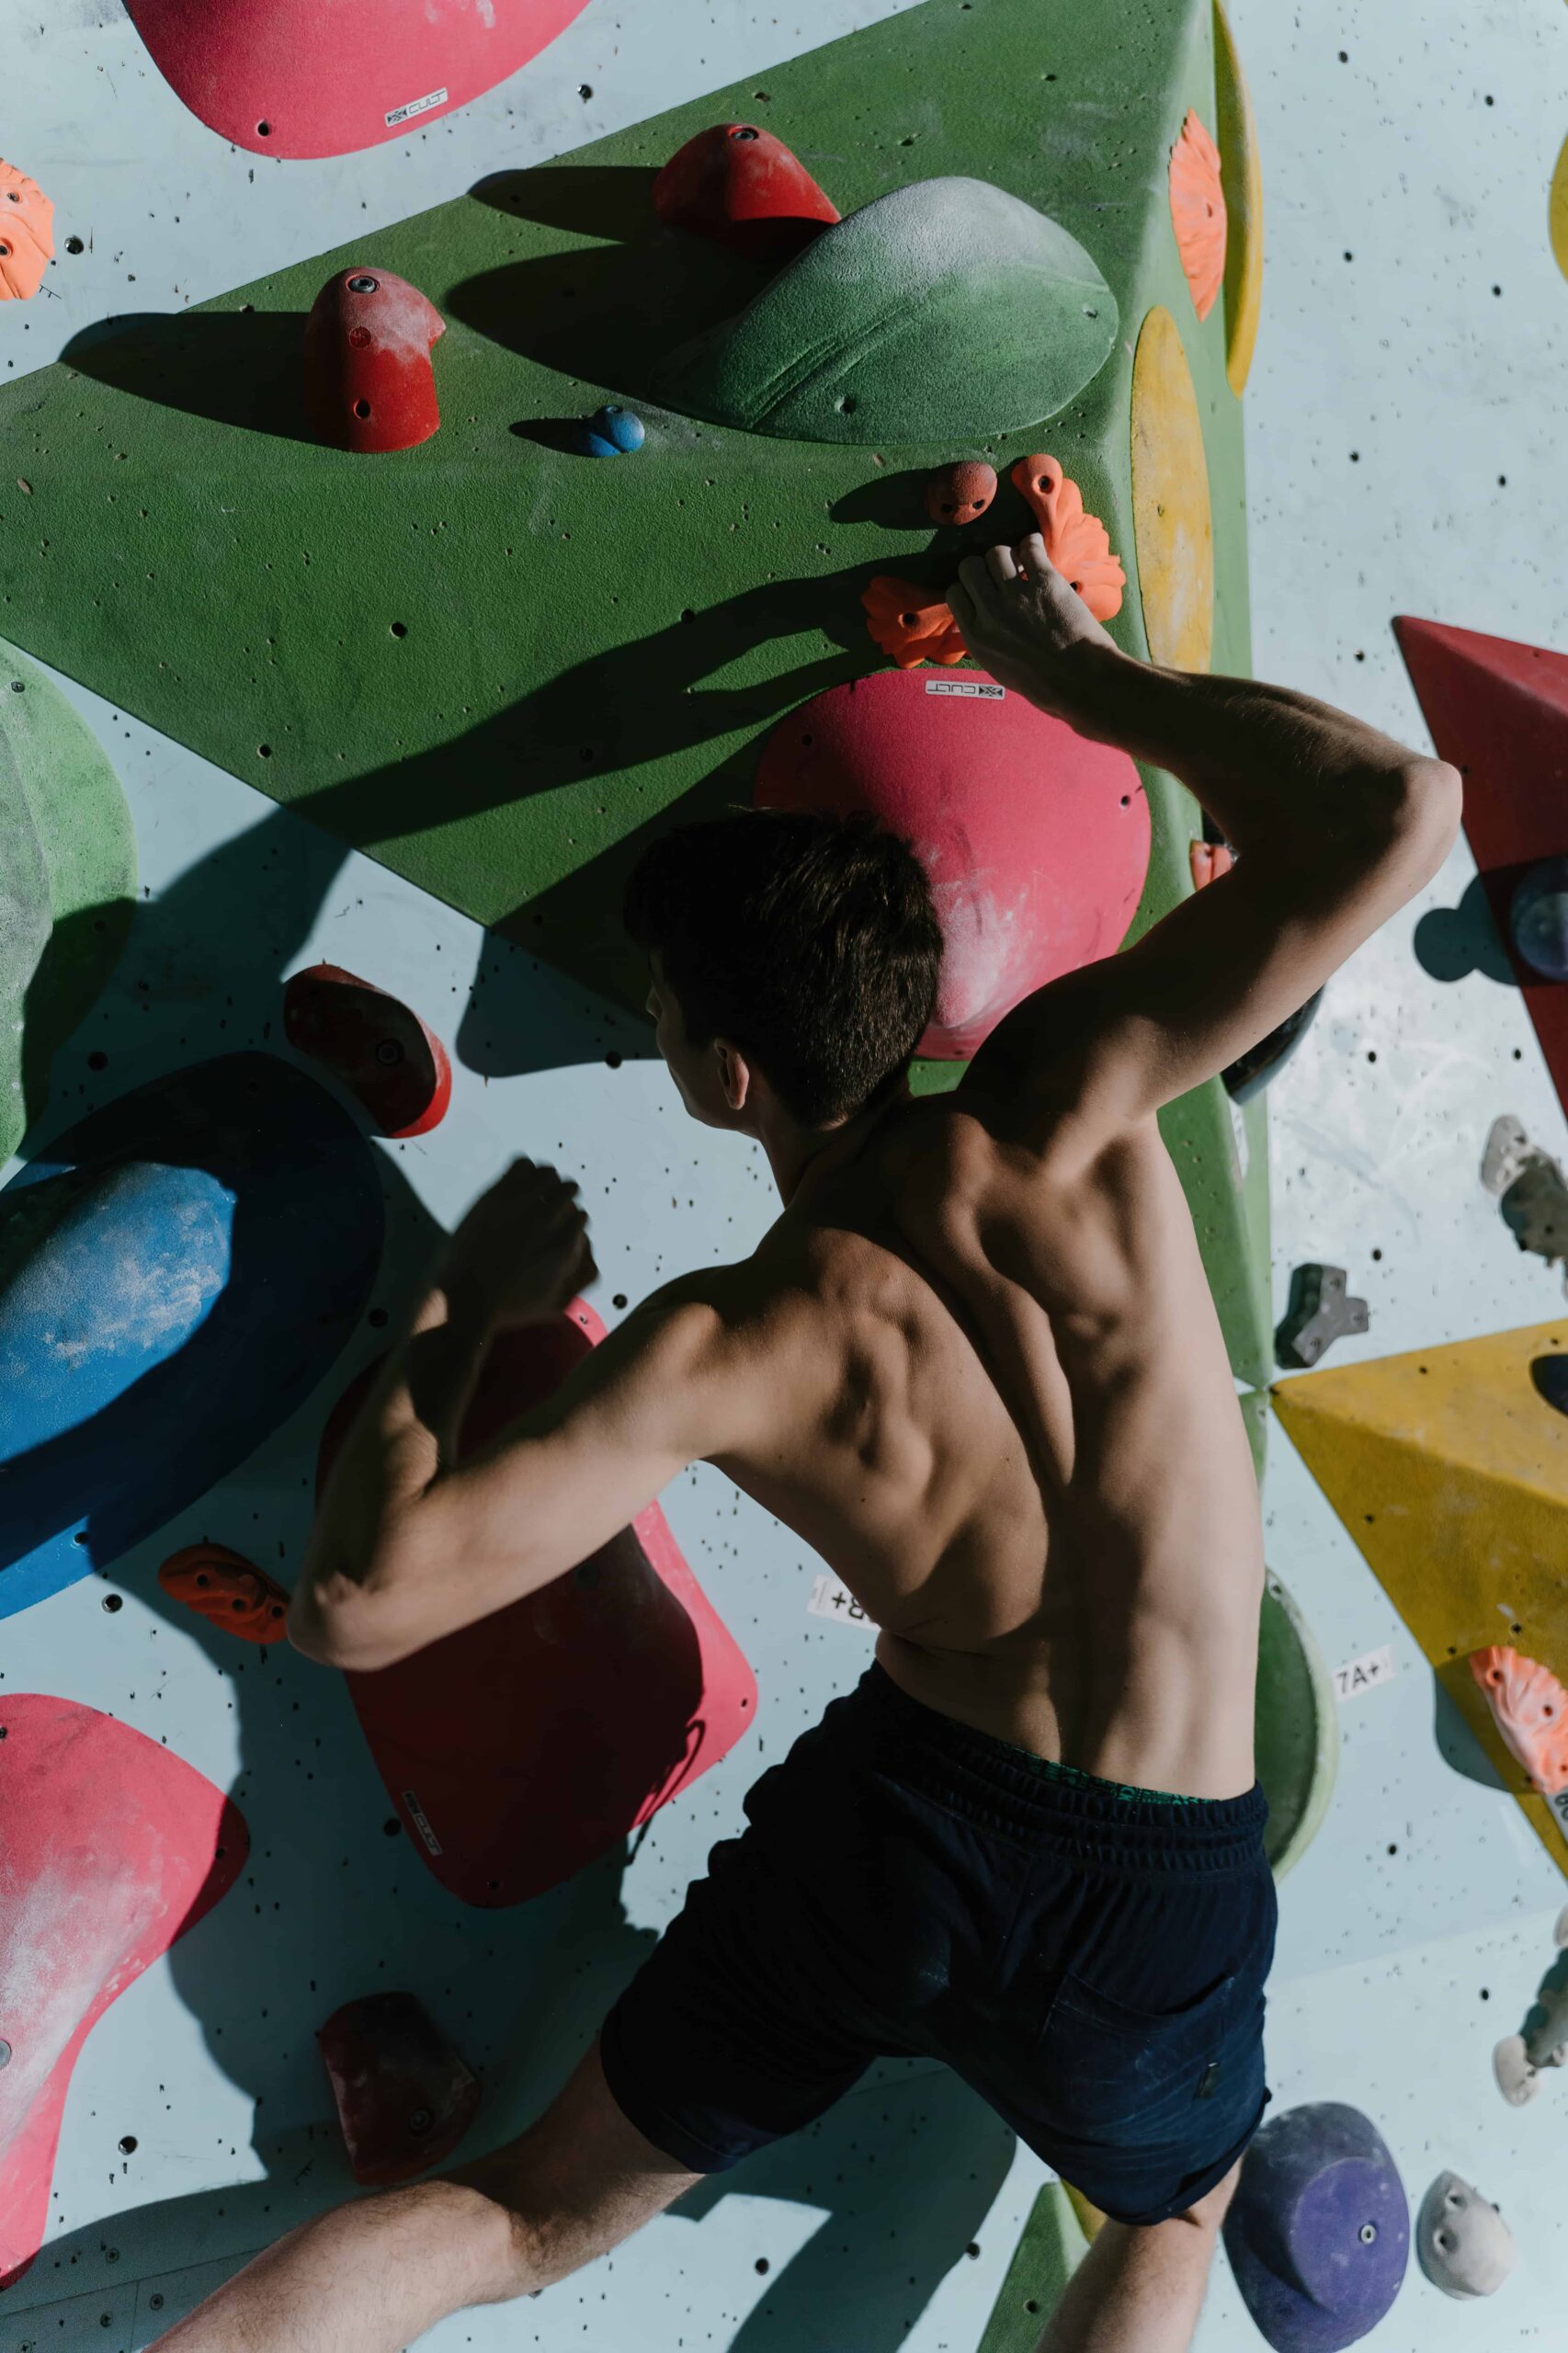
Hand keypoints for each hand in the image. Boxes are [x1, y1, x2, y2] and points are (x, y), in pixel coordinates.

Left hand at [442, 1157, 596, 1330]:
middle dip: (561, 1199)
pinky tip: (517, 1185)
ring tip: (533, 1195)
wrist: (465, 1297)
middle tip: (544, 1211)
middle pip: (568, 1190)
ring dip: (545, 1182)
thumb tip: (591, 1249)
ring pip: (548, 1174)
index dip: (569, 1223)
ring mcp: (522, 1204)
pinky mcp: (496, 1194)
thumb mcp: (557, 1304)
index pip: (580, 1216)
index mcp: (566, 1244)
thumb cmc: (510, 1306)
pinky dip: (524, 1170)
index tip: (555, 1230)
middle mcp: (548, 1220)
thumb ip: (584, 1278)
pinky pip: (522, 1164)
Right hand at [945, 534, 1123, 732]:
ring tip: (1023, 564)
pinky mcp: (1044, 582)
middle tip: (1002, 573)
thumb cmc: (1043, 684)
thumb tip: (982, 619)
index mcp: (975, 637)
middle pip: (970, 566)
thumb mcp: (999, 667)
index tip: (984, 589)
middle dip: (984, 566)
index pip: (955, 592)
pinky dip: (1032, 544)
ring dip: (1009, 555)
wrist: (1080, 681)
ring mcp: (1016, 596)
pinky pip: (1029, 546)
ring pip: (996, 552)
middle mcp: (989, 613)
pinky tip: (1037, 550)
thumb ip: (985, 639)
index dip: (969, 587)